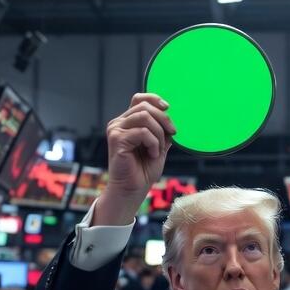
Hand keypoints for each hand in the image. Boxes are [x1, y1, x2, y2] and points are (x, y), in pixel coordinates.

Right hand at [93, 93, 174, 225]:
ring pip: (145, 117)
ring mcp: (116, 130)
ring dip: (159, 134)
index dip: (154, 99)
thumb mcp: (159, 146)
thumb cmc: (143, 171)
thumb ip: (163, 131)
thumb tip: (172, 117)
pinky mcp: (116, 139)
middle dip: (164, 119)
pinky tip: (152, 154)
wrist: (132, 190)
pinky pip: (142, 132)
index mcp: (128, 122)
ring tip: (158, 149)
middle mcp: (119, 123)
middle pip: (145, 107)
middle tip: (173, 134)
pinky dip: (153, 143)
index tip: (168, 108)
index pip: (139, 99)